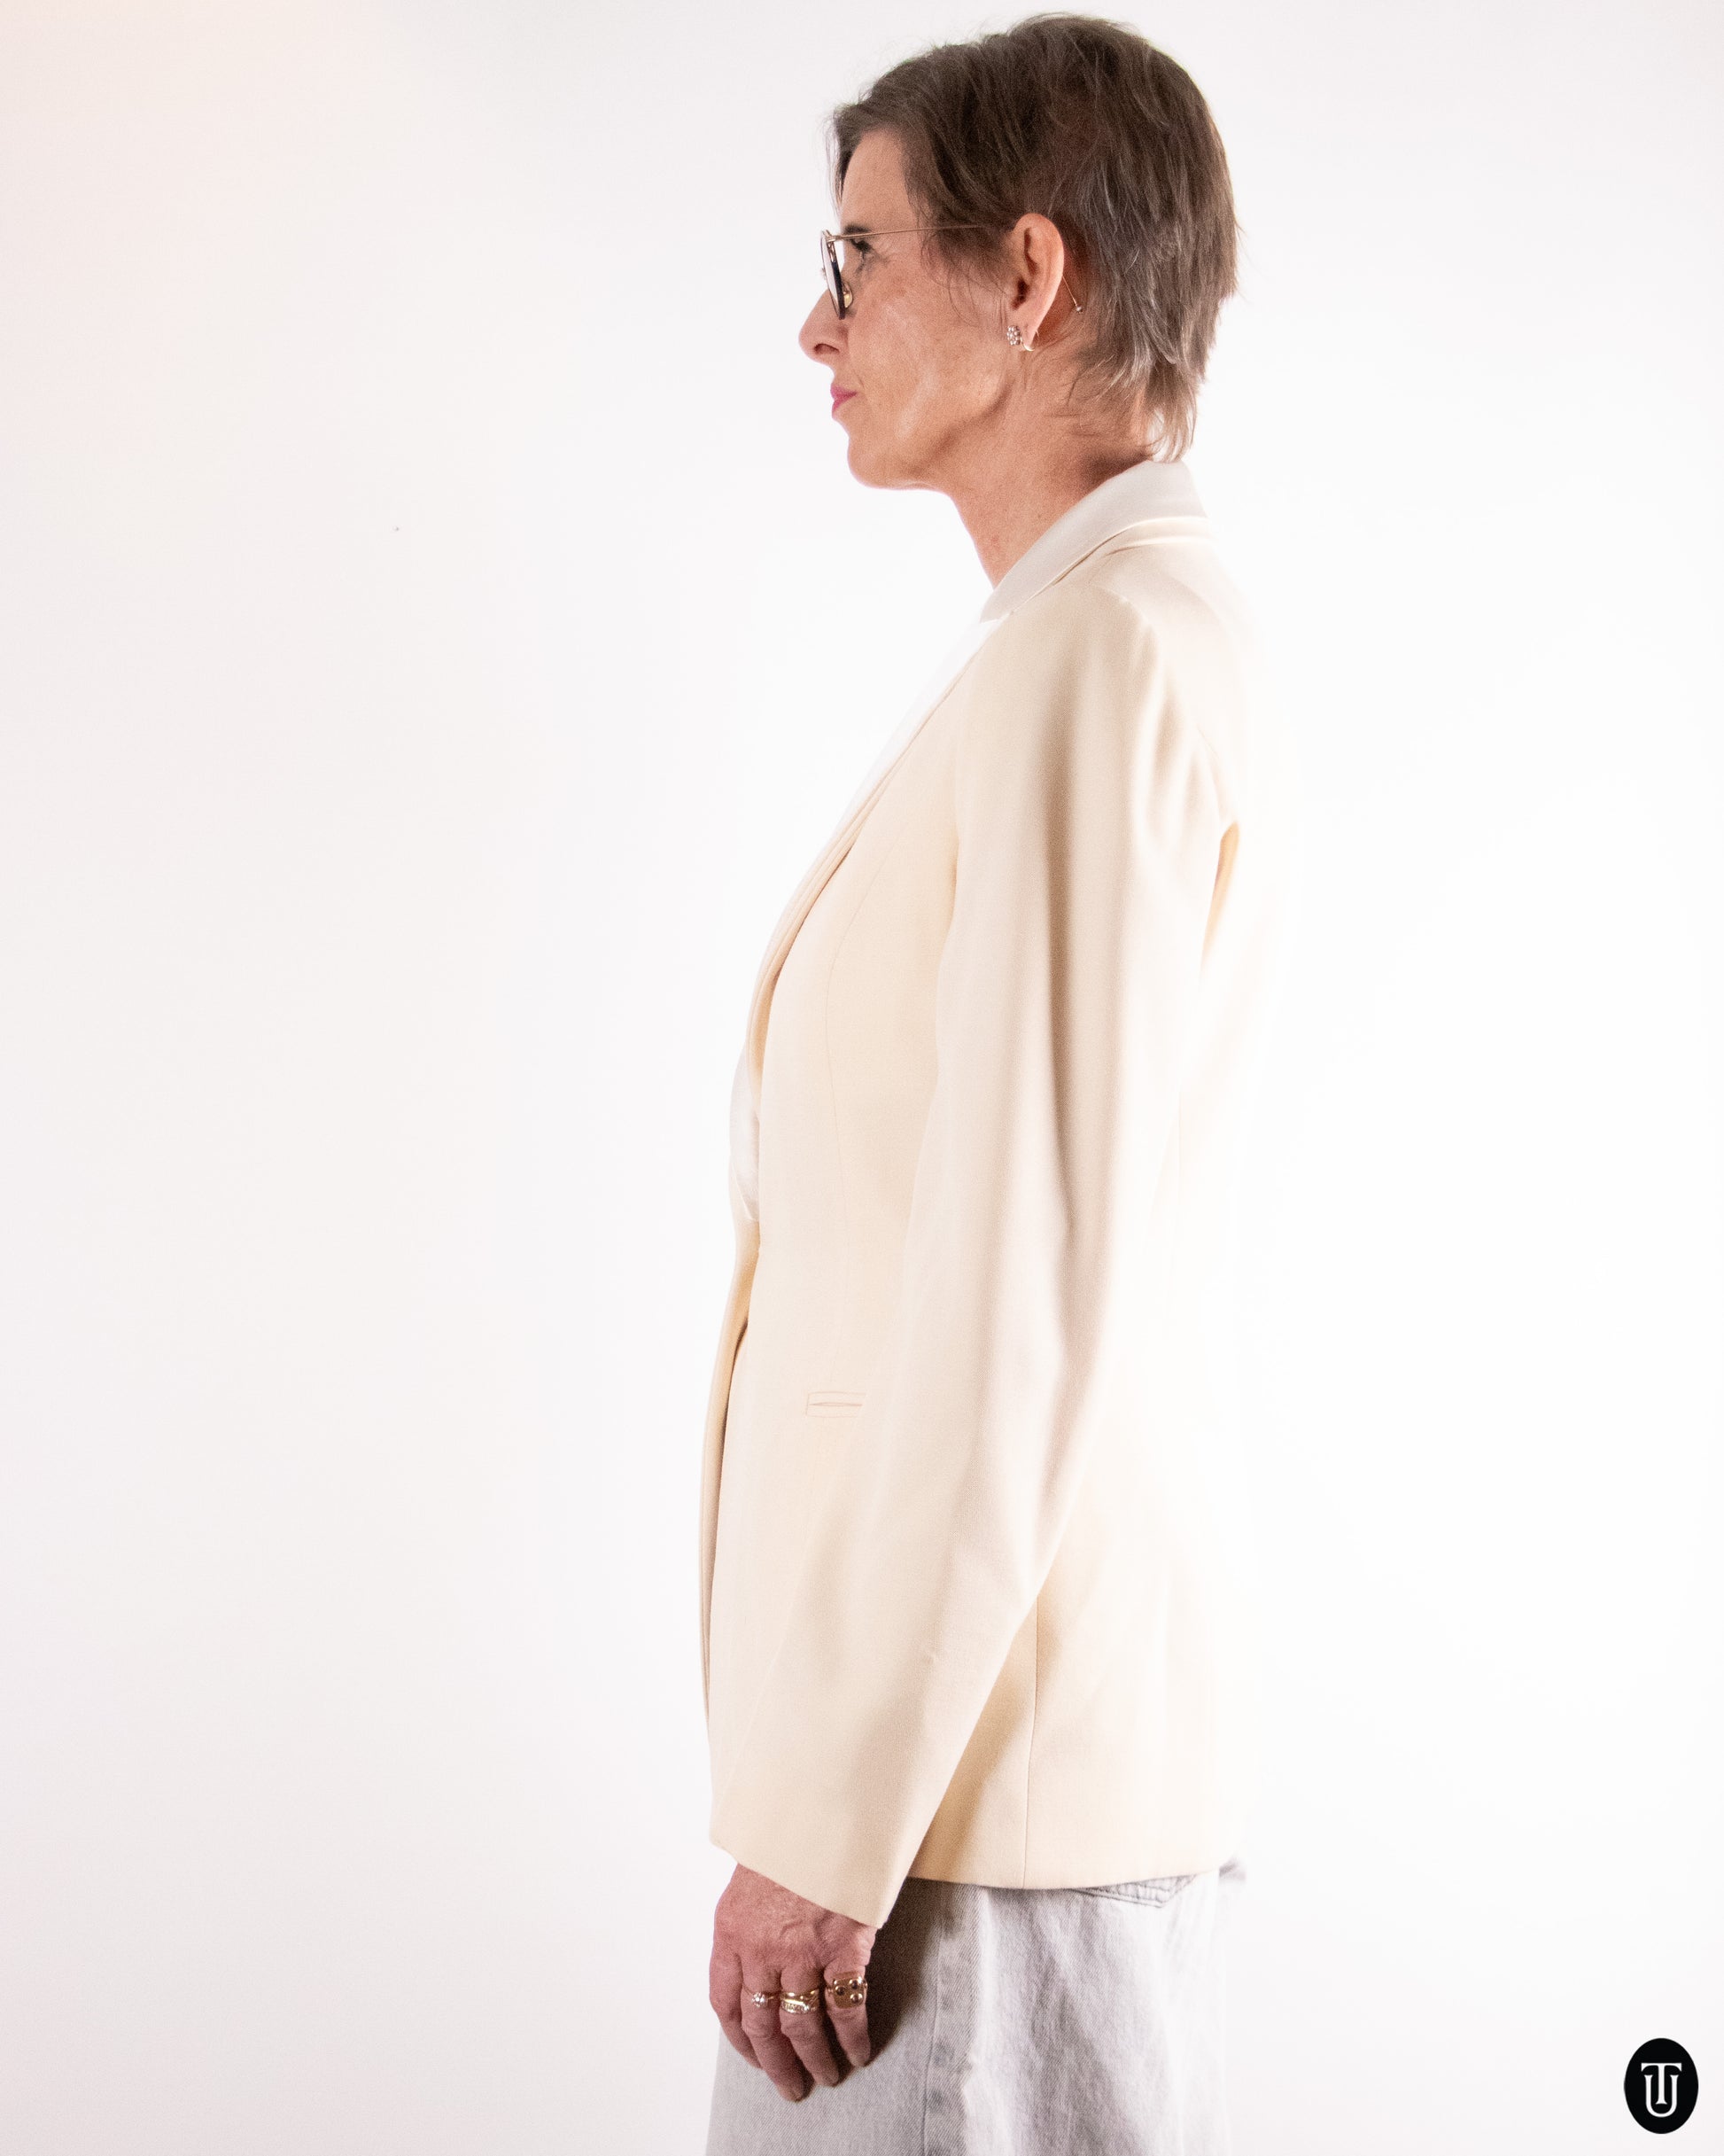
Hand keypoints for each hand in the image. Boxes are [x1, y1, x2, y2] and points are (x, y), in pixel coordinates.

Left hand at [708, 1862, 877, 2101]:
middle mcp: (760, 1950)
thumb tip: (754, 1972)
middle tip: (790, 2086)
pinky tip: (858, 2051)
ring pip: (802, 2025)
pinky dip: (852, 2036)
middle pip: (762, 2026)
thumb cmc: (788, 1846)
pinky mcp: (842, 1949)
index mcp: (731, 1933)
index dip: (740, 2040)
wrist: (824, 1813)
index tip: (754, 2058)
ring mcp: (801, 1952)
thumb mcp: (750, 1885)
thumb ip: (747, 1930)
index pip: (725, 2002)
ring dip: (815, 2058)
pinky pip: (846, 2008)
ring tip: (827, 2075)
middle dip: (776, 2064)